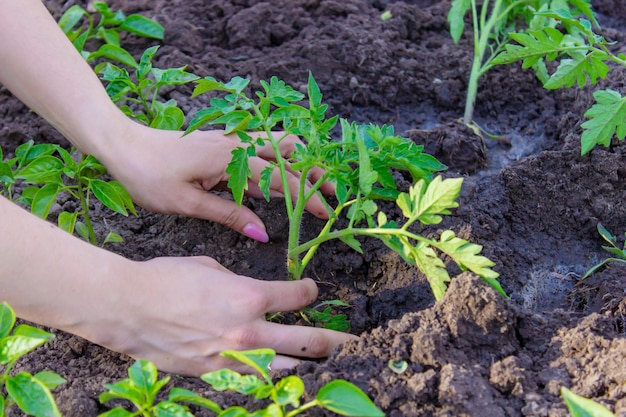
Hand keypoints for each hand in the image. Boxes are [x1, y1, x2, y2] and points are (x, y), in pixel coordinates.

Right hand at [86, 256, 354, 375]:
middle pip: (309, 340)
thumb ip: (238, 281)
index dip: (311, 291)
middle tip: (353, 341)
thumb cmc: (166, 278)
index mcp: (250, 295)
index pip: (298, 296)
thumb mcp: (210, 267)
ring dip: (308, 363)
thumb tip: (250, 290)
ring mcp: (233, 356)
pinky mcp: (215, 373)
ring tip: (324, 362)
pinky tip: (281, 372)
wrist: (127, 307)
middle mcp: (249, 330)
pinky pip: (254, 378)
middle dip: (336, 340)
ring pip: (287, 367)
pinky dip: (271, 374)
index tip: (312, 289)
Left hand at [103, 122, 332, 241]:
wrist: (121, 144)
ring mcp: (231, 140)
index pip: (281, 178)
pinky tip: (283, 172)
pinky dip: (280, 158)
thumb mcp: (187, 203)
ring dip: (300, 161)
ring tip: (318, 181)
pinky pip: (261, 147)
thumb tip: (263, 233)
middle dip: (314, 173)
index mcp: (232, 160)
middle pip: (289, 154)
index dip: (306, 196)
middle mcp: (237, 144)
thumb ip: (229, 215)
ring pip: (278, 145)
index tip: (326, 212)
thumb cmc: (149, 176)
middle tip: (334, 193)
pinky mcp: (223, 141)